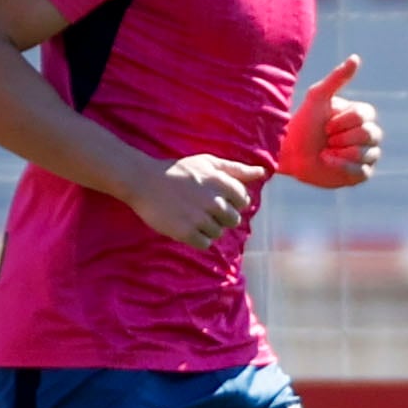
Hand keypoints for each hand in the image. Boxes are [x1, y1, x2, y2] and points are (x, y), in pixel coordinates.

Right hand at [128, 153, 268, 249]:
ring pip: (219, 233)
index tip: (216, 198)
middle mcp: (213, 201)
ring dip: (208, 228)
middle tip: (203, 209)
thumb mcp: (208, 163)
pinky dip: (198, 239)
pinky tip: (187, 226)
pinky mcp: (185, 232)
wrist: (145, 181)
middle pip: (233, 220)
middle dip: (221, 216)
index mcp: (221, 183)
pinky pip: (205, 244)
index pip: (243, 200)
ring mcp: (199, 218)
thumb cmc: (179, 171)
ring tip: (192, 216)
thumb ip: (237, 170)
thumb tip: (263, 173)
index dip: (232, 201)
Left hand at [276, 54, 381, 188]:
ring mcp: (366, 155)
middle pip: (370, 134)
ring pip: (367, 153)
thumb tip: (356, 58)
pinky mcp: (360, 174)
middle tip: (326, 139)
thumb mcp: (318, 97)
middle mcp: (368, 134)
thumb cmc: (303, 123)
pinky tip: (328, 162)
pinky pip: (362, 171)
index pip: (364, 115)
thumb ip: (337, 78)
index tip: (326, 124)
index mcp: (361, 115)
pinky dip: (342, 167)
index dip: (342, 121)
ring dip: (341, 152)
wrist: (290, 152)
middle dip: (342, 137)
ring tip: (325, 151)